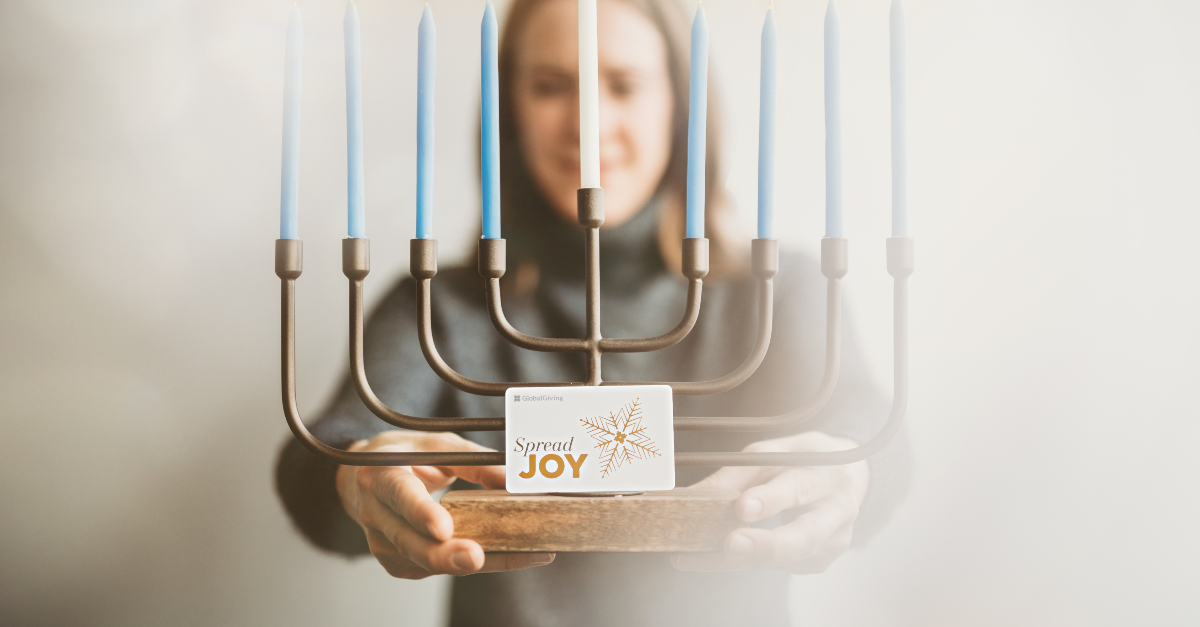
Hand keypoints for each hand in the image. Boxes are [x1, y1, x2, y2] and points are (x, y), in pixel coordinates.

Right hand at [336, 431, 554, 578]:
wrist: (369, 478)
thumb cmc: (409, 457)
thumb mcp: (439, 446)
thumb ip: (474, 461)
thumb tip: (514, 480)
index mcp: (381, 474)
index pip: (400, 495)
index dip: (421, 513)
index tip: (443, 529)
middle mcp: (375, 513)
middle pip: (408, 542)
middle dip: (444, 555)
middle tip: (476, 558)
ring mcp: (382, 543)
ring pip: (426, 563)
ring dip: (473, 563)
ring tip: (523, 554)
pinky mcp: (397, 563)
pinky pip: (434, 570)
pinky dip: (469, 565)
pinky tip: (504, 557)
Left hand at [672, 431, 868, 573]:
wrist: (842, 476)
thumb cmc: (801, 460)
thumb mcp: (770, 454)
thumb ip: (735, 474)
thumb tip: (692, 495)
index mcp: (826, 473)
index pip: (799, 487)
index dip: (771, 500)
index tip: (742, 508)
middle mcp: (838, 510)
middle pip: (805, 535)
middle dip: (766, 544)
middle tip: (730, 545)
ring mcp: (834, 540)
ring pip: (789, 558)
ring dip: (743, 559)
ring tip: (700, 557)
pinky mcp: (821, 560)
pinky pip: (780, 567)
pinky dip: (746, 563)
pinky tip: (719, 558)